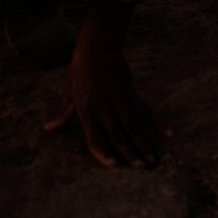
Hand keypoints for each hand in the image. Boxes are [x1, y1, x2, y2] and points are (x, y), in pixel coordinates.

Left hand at [46, 0, 168, 168]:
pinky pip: (146, 111)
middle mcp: (105, 111)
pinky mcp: (132, 94)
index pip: (95, 140)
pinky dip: (157, 123)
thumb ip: (63, 116)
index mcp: (87, 113)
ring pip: (134, 128)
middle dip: (130, 155)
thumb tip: (49, 129)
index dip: (103, 154)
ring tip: (154, 161)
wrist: (98, 48)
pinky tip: (168, 133)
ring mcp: (120, 103)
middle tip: (142, 169)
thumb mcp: (69, 95)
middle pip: (119, 138)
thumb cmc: (80, 71)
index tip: (114, 167)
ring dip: (144, 145)